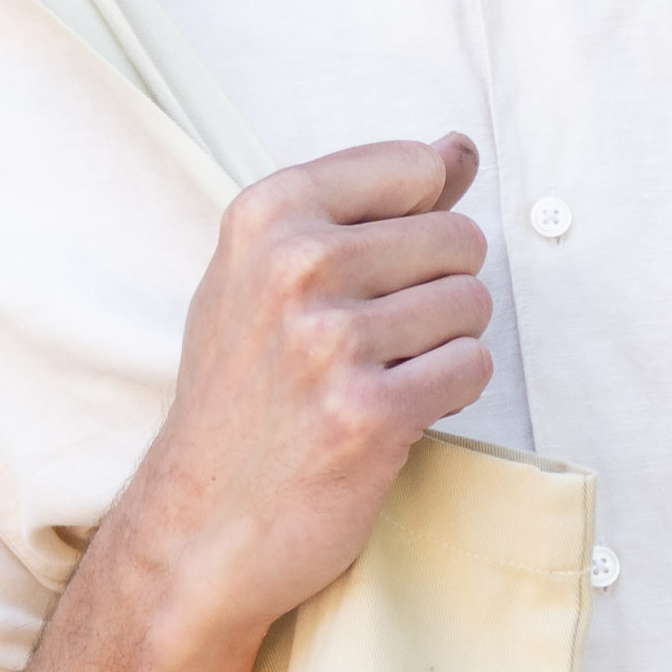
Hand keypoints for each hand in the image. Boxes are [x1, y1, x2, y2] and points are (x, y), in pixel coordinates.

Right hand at [128, 136, 494, 650]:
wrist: (199, 525)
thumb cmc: (242, 396)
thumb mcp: (272, 275)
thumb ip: (371, 204)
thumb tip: (460, 146)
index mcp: (268, 213)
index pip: (416, 167)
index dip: (418, 226)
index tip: (371, 274)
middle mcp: (295, 265)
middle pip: (459, 239)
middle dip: (438, 292)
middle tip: (376, 342)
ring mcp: (330, 340)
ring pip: (473, 305)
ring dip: (444, 348)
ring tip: (378, 378)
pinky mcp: (369, 411)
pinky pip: (472, 369)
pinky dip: (447, 395)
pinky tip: (392, 414)